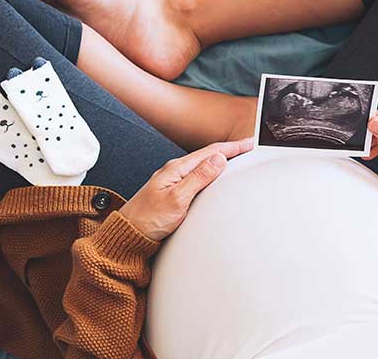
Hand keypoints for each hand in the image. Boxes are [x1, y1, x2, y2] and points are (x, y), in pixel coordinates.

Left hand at [120, 137, 253, 240]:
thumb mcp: (177, 198)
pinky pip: (197, 175)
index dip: (232, 147)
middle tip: (248, 148)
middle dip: (230, 150)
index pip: (210, 152)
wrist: (128, 234)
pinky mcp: (173, 191)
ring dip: (221, 159)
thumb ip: (198, 178)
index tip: (249, 143)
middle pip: (208, 155)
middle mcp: (175, 171)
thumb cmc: (148, 218)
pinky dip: (211, 171)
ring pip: (203, 164)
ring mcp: (173, 180)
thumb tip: (218, 160)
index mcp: (177, 168)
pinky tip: (214, 176)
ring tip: (236, 158)